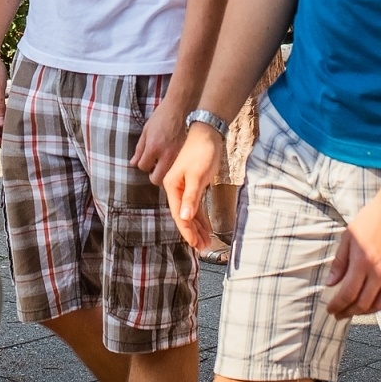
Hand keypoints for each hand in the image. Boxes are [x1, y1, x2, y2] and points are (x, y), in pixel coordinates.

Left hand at [131, 97, 189, 185]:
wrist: (182, 107)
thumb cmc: (163, 115)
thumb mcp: (147, 130)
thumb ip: (139, 148)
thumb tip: (133, 163)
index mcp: (153, 147)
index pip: (143, 167)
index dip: (143, 164)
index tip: (146, 159)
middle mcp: (166, 154)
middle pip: (156, 179)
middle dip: (153, 175)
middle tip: (155, 168)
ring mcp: (178, 156)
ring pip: (169, 176)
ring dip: (165, 173)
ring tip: (165, 164)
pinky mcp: (188, 155)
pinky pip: (179, 169)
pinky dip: (175, 168)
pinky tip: (174, 159)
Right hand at [165, 123, 222, 249]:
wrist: (208, 134)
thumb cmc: (201, 152)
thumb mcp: (197, 176)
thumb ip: (191, 198)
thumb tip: (184, 218)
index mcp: (172, 186)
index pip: (178, 214)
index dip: (187, 231)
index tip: (196, 244)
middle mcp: (175, 188)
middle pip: (183, 216)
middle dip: (193, 233)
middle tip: (203, 248)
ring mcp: (184, 187)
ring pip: (190, 212)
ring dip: (197, 227)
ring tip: (206, 242)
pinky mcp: (194, 185)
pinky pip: (196, 206)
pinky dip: (201, 218)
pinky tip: (206, 228)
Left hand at [324, 188, 380, 316]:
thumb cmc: (372, 219)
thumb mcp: (349, 237)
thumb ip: (340, 262)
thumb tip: (331, 282)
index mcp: (363, 262)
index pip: (348, 294)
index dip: (338, 305)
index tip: (331, 310)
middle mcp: (380, 271)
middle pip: (364, 303)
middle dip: (349, 312)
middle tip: (341, 314)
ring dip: (367, 311)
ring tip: (356, 310)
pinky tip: (377, 303)